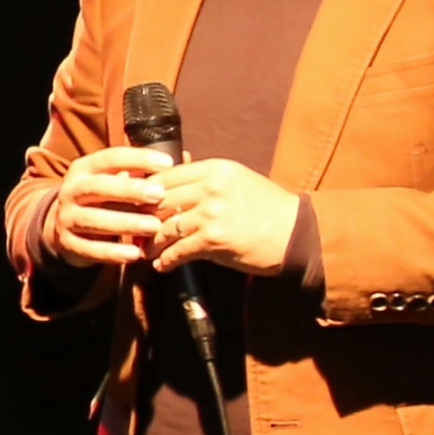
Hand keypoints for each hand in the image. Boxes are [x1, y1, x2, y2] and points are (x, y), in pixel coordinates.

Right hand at [43, 144, 167, 269]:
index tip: (167, 163)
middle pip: (98, 187)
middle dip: (129, 190)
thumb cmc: (102, 198)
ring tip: (153, 227)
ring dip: (125, 223)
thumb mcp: (113, 180)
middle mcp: (71, 190)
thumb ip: (138, 173)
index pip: (110, 158)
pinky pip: (89, 248)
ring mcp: (66, 217)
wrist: (63, 224)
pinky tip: (135, 253)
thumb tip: (180, 162)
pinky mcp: (67, 242)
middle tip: (158, 195)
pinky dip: (112, 252)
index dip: (138, 159)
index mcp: (84, 169)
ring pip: (93, 219)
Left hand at [149, 154, 302, 277]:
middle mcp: (210, 188)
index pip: (164, 177)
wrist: (298, 234)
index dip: (144, 193)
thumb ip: (205, 180)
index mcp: (215, 169)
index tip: (134, 205)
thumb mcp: (237, 181)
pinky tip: (163, 265)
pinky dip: (166, 261)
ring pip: (165, 228)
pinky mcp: (214, 239)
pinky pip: (178, 251)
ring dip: (153, 243)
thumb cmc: (268, 209)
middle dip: (143, 219)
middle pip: (159, 202)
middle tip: (135, 230)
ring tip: (147, 250)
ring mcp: (211, 213)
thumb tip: (168, 182)